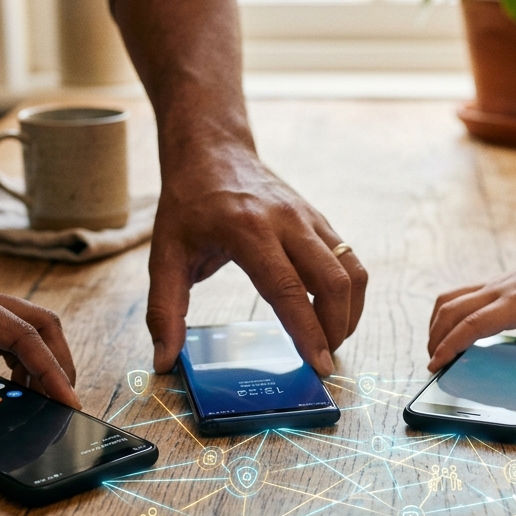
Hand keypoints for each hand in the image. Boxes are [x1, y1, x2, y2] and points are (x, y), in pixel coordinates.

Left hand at [0, 245, 79, 456]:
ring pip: (25, 327)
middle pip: (38, 323)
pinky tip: (14, 387)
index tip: (67, 402)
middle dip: (59, 361)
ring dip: (41, 360)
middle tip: (64, 404)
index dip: (49, 369)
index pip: (21, 334)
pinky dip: (18, 361)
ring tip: (43, 401)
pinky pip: (1, 336)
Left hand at [145, 146, 366, 376]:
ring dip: (349, 312)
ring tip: (331, 340)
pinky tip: (331, 313)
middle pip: (333, 281)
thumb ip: (164, 311)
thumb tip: (164, 360)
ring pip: (352, 270)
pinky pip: (349, 259)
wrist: (212, 150)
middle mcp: (287, 221)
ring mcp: (309, 218)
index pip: (288, 289)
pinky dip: (348, 292)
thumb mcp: (164, 255)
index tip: (319, 365)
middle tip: (323, 360)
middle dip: (336, 328)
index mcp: (247, 230)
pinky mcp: (319, 220)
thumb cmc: (187, 203)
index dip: (308, 331)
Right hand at [427, 226, 515, 388]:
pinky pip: (457, 295)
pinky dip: (445, 313)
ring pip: (449, 300)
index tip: (437, 364)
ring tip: (435, 349)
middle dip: (435, 338)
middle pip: (451, 311)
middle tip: (432, 365)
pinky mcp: (491, 285)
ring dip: (436, 323)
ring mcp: (492, 285)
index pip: (474, 323)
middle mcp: (498, 290)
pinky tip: (449, 329)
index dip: (451, 344)